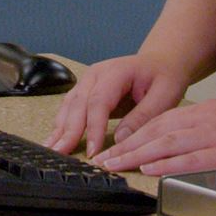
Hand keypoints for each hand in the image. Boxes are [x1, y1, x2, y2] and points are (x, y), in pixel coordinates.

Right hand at [44, 53, 190, 160]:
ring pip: (69, 106)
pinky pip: (70, 108)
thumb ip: (143, 116)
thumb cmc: (164, 77)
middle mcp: (96, 74)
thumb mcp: (164, 95)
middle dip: (68, 131)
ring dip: (60, 129)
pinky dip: (62, 125)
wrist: (160, 62)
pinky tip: (55, 140)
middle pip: (78, 104)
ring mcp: (88, 82)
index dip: (93, 127)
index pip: (99, 101)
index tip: (92, 151)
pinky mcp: (86, 91)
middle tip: (60, 154)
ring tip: (51, 150)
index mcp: (116, 72)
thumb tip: (120, 140)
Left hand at [89, 97, 215, 176]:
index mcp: (205, 110)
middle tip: (103, 158)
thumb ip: (203, 126)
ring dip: (137, 155)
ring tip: (116, 165)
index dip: (133, 133)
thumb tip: (178, 143)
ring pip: (167, 143)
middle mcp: (205, 119)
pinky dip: (168, 164)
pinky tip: (151, 170)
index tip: (114, 145)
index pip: (160, 120)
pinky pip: (192, 158)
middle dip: (126, 145)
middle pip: (156, 131)